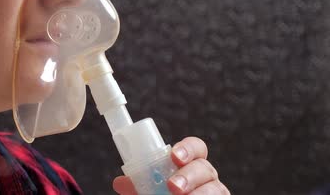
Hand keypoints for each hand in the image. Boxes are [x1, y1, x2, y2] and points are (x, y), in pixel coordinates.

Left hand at [112, 137, 228, 193]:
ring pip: (216, 189)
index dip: (187, 148)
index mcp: (190, 165)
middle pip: (205, 168)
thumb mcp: (149, 192)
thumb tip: (120, 182)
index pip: (196, 147)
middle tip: (172, 187)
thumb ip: (138, 187)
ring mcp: (217, 192)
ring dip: (199, 194)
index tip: (173, 156)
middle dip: (189, 176)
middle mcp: (207, 177)